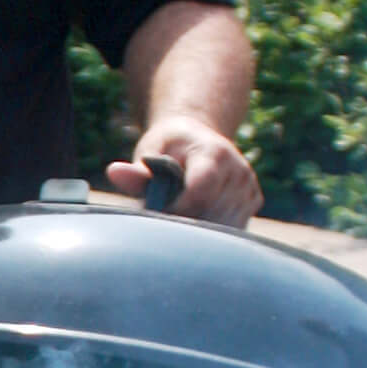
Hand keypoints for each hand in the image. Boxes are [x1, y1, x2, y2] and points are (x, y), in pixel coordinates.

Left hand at [107, 116, 262, 227]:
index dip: (176, 209)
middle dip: (184, 222)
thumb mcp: (150, 150)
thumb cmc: (168, 146)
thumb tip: (113, 172)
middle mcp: (239, 170)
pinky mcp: (252, 201)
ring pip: (223, 227)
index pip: (200, 193)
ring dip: (198, 230)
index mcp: (214, 153)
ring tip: (180, 216)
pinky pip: (231, 229)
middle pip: (210, 214)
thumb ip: (136, 171)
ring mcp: (249, 187)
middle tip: (163, 219)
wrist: (197, 136)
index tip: (157, 212)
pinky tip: (197, 220)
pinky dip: (212, 231)